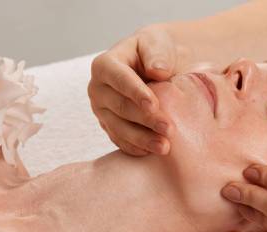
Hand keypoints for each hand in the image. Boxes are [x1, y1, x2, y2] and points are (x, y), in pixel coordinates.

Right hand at [88, 25, 185, 155]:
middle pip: (120, 107)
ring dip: (142, 139)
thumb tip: (158, 71)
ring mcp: (101, 111)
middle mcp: (97, 89)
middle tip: (169, 129)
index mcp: (105, 65)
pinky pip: (120, 140)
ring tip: (165, 147)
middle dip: (145, 119)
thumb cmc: (156, 51)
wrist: (155, 66)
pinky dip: (136, 148)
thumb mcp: (157, 43)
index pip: (118, 79)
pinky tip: (152, 152)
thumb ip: (157, 54)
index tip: (154, 105)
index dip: (135, 93)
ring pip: (119, 128)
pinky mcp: (109, 126)